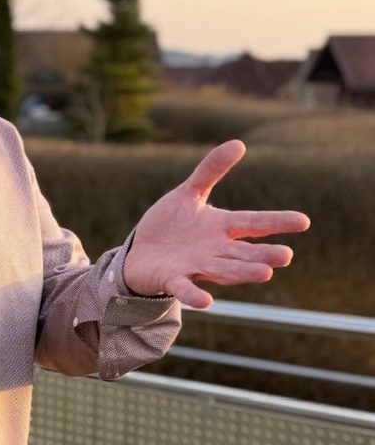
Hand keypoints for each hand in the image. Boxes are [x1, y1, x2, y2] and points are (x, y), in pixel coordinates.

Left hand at [123, 139, 309, 307]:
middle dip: (263, 255)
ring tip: (265, 273)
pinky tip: (206, 302)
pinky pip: (185, 288)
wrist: (140, 253)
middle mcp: (215, 250)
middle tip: (286, 256)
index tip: (303, 221)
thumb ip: (211, 170)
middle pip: (243, 253)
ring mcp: (195, 266)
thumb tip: (239, 142)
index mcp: (221, 228)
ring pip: (223, 270)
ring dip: (242, 273)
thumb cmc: (170, 224)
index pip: (254, 223)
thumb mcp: (189, 193)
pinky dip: (195, 295)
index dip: (276, 222)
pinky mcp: (173, 279)